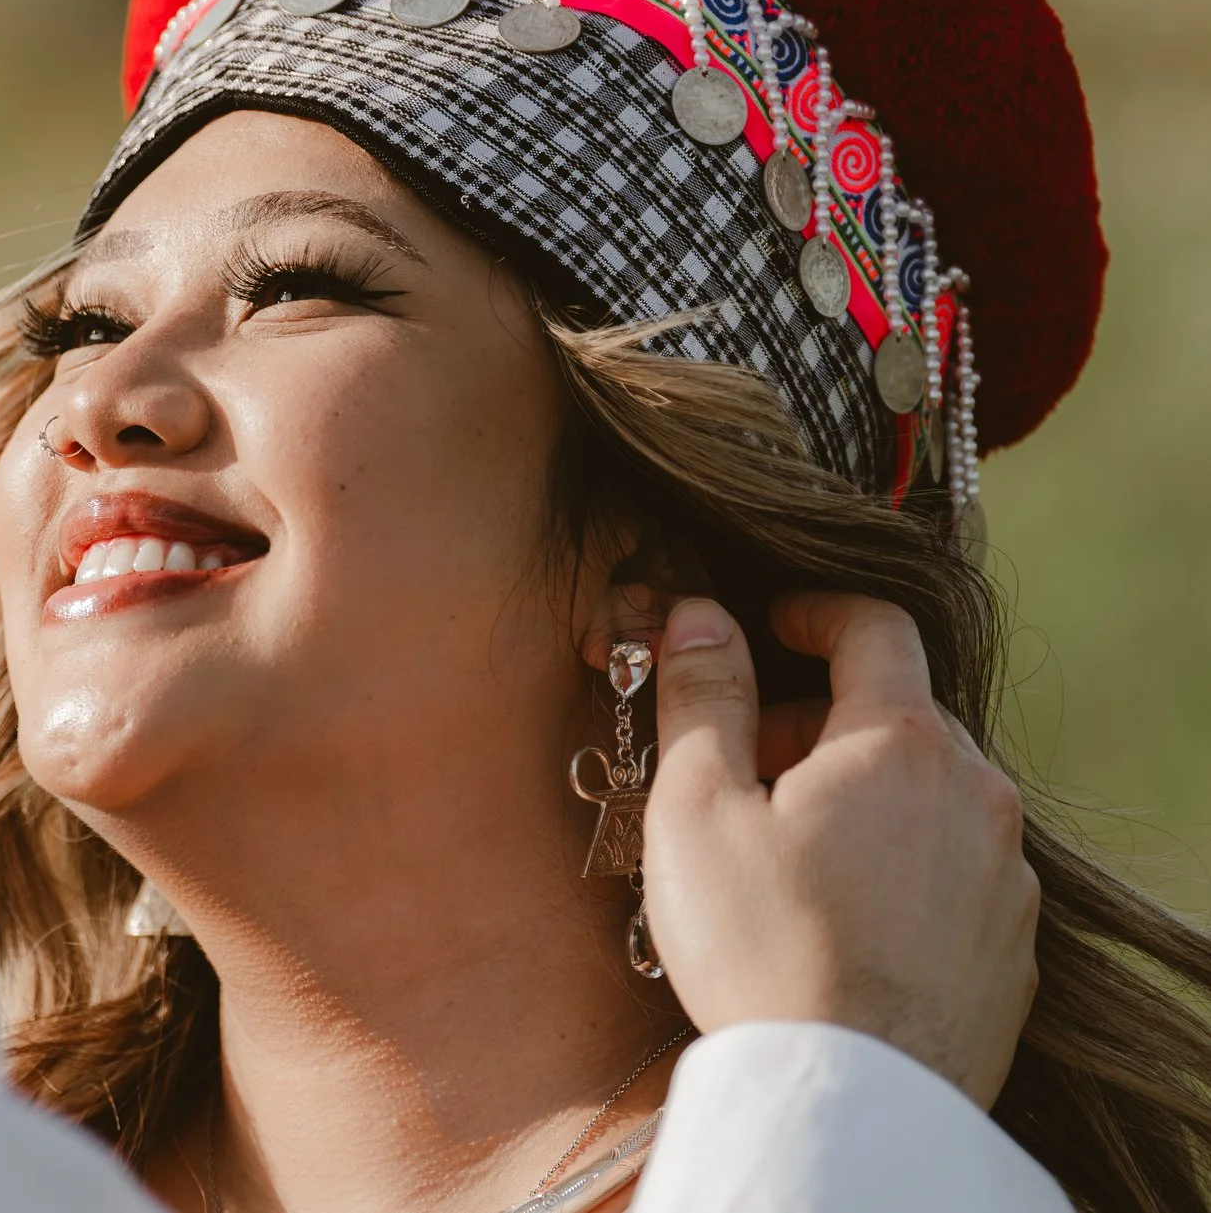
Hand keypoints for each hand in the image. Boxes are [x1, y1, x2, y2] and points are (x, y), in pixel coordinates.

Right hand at [640, 592, 1039, 1107]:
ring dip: (861, 789)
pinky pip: (954, 864)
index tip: (768, 624)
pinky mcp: (1012, 944)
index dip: (812, 611)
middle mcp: (975, 792)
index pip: (874, 625)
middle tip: (747, 765)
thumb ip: (700, 696)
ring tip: (788, 849)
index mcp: (899, 742)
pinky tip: (839, 912)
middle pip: (899, 712)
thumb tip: (700, 615)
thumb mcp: (696, 808)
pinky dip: (899, 857)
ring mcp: (1005, 872)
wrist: (854, 1096)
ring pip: (930, 790)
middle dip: (819, 717)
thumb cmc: (762, 948)